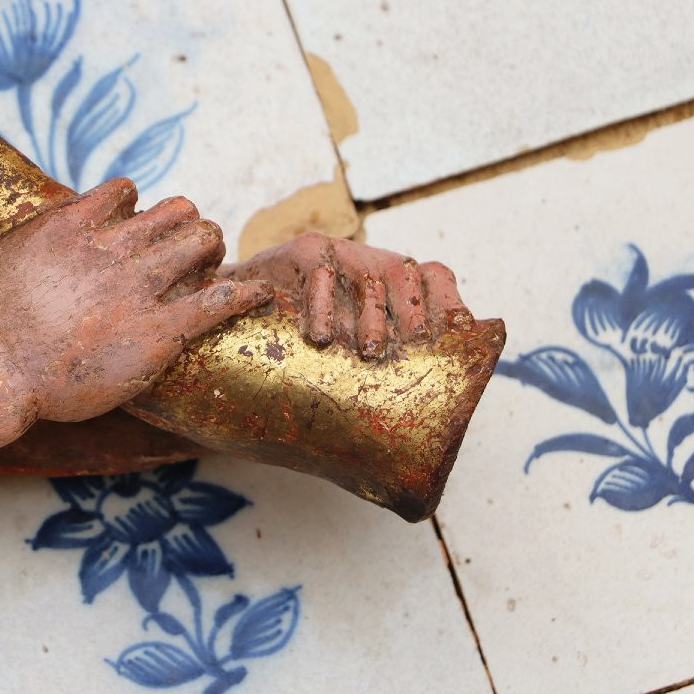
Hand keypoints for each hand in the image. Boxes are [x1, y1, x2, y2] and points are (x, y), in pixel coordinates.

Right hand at [0, 179, 271, 421]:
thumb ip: (28, 240)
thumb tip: (32, 235)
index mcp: (74, 225)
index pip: (127, 192)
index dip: (138, 209)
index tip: (137, 229)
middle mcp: (112, 247)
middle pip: (178, 210)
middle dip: (185, 227)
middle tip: (184, 254)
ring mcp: (138, 288)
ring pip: (202, 238)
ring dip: (210, 250)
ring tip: (210, 269)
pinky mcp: (158, 332)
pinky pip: (217, 299)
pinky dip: (243, 293)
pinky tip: (258, 296)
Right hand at [225, 232, 472, 359]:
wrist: (236, 314)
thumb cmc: (300, 349)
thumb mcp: (343, 358)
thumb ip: (374, 375)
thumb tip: (414, 441)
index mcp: (393, 288)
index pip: (435, 279)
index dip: (449, 304)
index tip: (458, 332)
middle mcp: (371, 264)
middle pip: (408, 276)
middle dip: (414, 315)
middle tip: (412, 350)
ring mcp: (339, 254)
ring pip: (371, 273)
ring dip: (373, 315)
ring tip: (369, 353)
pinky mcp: (302, 252)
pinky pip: (320, 270)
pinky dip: (324, 305)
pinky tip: (319, 337)